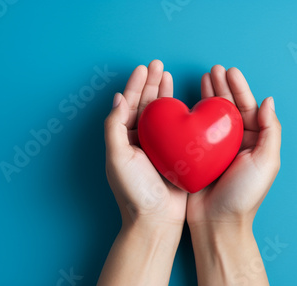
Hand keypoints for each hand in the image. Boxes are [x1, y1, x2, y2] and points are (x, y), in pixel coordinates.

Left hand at [104, 59, 186, 226]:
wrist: (157, 220)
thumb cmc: (135, 191)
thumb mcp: (117, 158)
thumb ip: (114, 128)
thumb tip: (118, 99)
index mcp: (124, 140)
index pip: (128, 106)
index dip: (135, 85)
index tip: (143, 68)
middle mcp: (140, 141)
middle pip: (145, 105)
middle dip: (150, 84)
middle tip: (157, 65)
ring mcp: (158, 147)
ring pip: (160, 114)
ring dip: (163, 93)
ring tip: (167, 74)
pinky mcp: (175, 154)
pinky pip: (176, 128)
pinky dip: (178, 113)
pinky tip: (182, 101)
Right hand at [186, 65, 280, 285]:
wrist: (216, 222)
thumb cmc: (244, 195)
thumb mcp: (266, 162)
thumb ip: (271, 131)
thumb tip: (268, 101)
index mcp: (254, 142)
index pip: (248, 108)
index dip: (240, 88)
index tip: (230, 71)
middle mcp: (236, 142)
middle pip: (230, 108)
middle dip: (223, 87)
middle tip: (214, 69)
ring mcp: (215, 148)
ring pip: (212, 115)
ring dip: (209, 95)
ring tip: (204, 77)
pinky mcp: (197, 155)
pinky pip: (195, 129)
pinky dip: (193, 114)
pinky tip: (188, 101)